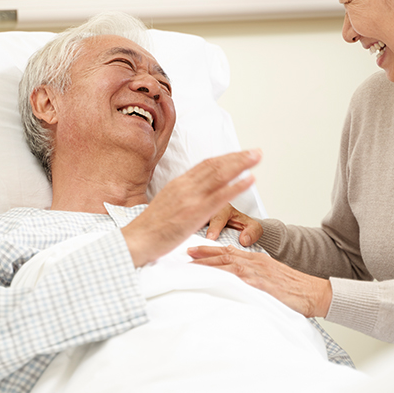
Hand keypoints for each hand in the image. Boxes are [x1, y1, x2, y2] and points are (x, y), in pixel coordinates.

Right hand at [122, 149, 261, 266]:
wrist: (136, 240)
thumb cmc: (150, 228)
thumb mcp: (166, 204)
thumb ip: (181, 196)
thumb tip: (193, 193)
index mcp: (178, 184)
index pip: (205, 165)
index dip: (224, 158)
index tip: (239, 155)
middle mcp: (185, 186)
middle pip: (215, 166)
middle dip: (237, 157)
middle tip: (255, 152)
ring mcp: (191, 198)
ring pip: (220, 175)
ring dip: (241, 164)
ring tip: (256, 158)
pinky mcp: (195, 213)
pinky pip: (220, 196)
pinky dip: (237, 186)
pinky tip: (250, 180)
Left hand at [186, 245, 331, 317]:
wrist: (314, 293)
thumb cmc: (296, 289)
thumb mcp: (271, 280)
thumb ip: (254, 279)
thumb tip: (239, 286)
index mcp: (257, 260)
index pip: (228, 252)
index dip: (210, 250)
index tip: (193, 250)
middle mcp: (255, 262)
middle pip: (223, 255)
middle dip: (202, 254)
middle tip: (184, 254)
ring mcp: (257, 272)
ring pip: (226, 264)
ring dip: (206, 264)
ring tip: (189, 266)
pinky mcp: (260, 283)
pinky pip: (236, 278)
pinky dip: (221, 276)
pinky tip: (209, 278)